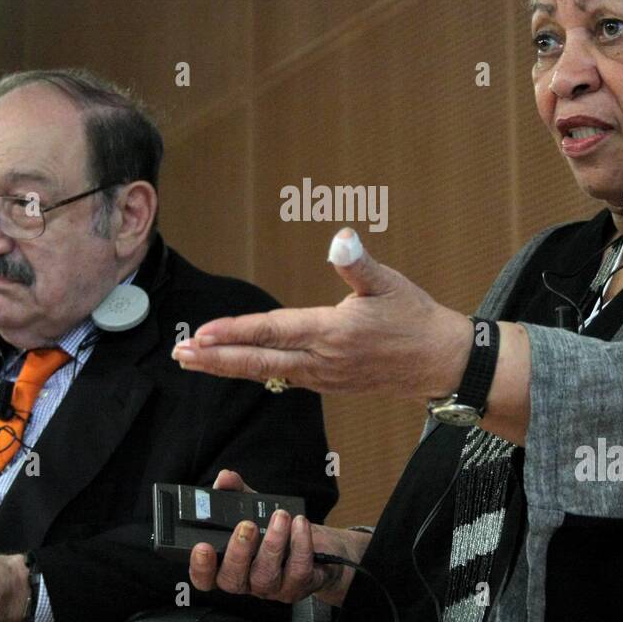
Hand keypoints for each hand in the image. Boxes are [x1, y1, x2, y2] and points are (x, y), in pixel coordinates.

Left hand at [171, 228, 472, 398]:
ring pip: (267, 373)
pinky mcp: (329, 383)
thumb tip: (342, 237)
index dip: (235, 333)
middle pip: (258, 361)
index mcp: (332, 332)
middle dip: (216, 358)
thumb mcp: (389, 284)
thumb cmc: (416, 320)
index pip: (272, 332)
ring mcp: (324, 376)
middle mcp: (322, 360)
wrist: (441, 364)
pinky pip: (282, 378)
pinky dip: (255, 371)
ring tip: (196, 360)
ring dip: (229, 366)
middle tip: (181, 354)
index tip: (202, 333)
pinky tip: (238, 366)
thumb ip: (359, 263)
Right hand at [188, 470, 362, 606]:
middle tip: (246, 525)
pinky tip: (299, 523)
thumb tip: (225, 478)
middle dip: (237, 552)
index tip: (202, 547)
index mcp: (228, 565)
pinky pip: (298, 569)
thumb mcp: (254, 508)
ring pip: (266, 575)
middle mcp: (246, 581)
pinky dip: (300, 544)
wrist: (320, 547)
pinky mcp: (299, 584)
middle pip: (232, 580)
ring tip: (279, 516)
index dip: (200, 567)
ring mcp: (272, 587)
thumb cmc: (277, 530)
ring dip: (272, 543)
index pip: (206, 578)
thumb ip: (236, 493)